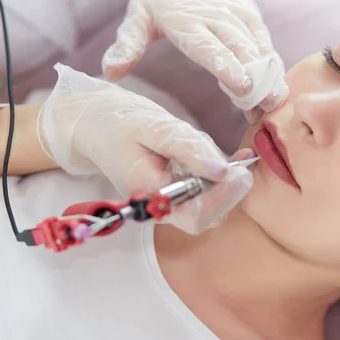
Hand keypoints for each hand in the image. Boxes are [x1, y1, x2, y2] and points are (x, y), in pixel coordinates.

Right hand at [37, 64, 253, 233]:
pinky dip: (224, 177)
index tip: (240, 172)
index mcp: (149, 194)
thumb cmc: (120, 123)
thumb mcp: (155, 127)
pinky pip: (206, 193)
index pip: (194, 216)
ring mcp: (168, 201)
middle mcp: (160, 206)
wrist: (97, 124)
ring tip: (230, 156)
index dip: (223, 199)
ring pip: (210, 204)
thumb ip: (188, 148)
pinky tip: (237, 158)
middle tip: (241, 163)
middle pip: (206, 216)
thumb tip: (222, 169)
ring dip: (226, 182)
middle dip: (229, 191)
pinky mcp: (176, 192)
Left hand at [101, 0, 288, 118]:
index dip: (226, 66)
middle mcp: (216, 16)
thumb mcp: (138, 14)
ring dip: (268, 77)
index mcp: (185, 19)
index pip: (208, 46)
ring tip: (275, 104)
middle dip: (255, 78)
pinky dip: (272, 67)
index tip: (241, 87)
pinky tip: (276, 89)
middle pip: (239, 49)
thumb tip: (111, 73)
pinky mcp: (252, 18)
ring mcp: (238, 16)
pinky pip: (265, 44)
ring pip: (257, 48)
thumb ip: (127, 44)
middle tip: (265, 107)